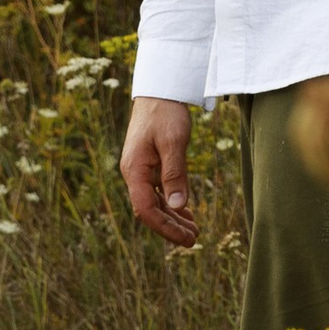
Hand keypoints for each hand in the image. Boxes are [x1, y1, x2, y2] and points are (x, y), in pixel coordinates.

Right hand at [121, 97, 198, 246]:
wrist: (160, 89)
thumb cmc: (166, 113)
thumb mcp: (173, 142)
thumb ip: (175, 174)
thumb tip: (176, 207)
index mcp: (135, 170)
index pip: (146, 209)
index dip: (165, 227)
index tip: (185, 238)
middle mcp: (134, 173)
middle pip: (150, 209)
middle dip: (171, 227)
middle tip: (194, 240)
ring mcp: (140, 169)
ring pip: (154, 202)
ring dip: (172, 217)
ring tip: (193, 230)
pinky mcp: (149, 164)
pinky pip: (158, 191)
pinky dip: (171, 203)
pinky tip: (185, 212)